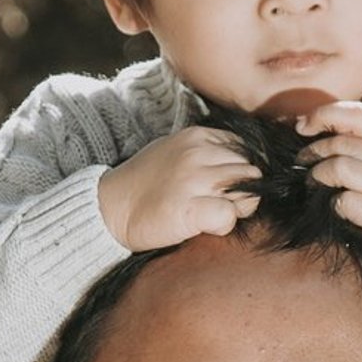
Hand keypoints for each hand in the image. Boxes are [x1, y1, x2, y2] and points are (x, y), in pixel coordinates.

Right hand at [99, 127, 260, 251]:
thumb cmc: (146, 183)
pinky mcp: (188, 209)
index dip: (240, 171)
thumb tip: (244, 165)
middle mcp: (198, 154)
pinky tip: (205, 225)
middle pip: (251, 173)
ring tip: (210, 213)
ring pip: (247, 193)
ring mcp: (193, 181)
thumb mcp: (176, 150)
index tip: (223, 186)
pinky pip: (229, 215)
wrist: (110, 208)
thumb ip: (209, 151)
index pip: (246, 150)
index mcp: (198, 136)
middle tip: (218, 204)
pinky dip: (224, 225)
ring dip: (236, 208)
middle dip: (243, 191)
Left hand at [296, 101, 361, 265]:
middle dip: (313, 153)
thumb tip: (328, 135)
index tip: (304, 127)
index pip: (358, 114)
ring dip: (319, 177)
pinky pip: (347, 202)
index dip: (324, 114)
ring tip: (318, 185)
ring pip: (341, 169)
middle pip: (342, 143)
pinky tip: (341, 209)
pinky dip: (335, 205)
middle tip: (305, 165)